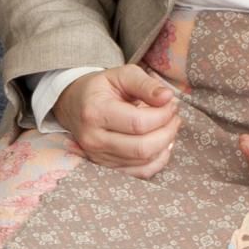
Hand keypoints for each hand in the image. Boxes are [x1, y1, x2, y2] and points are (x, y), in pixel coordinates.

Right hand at [53, 66, 181, 174]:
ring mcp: (99, 157)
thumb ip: (145, 84)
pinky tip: (161, 144)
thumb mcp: (121, 74)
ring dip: (165, 144)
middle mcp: (94, 140)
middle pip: (143, 148)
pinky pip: (141, 173)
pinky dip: (158, 160)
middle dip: (167, 131)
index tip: (170, 103)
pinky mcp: (107, 168)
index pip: (139, 123)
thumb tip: (167, 97)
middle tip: (173, 116)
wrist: (74, 105)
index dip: (163, 115)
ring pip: (144, 161)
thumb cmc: (101, 88)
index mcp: (95, 113)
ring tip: (168, 125)